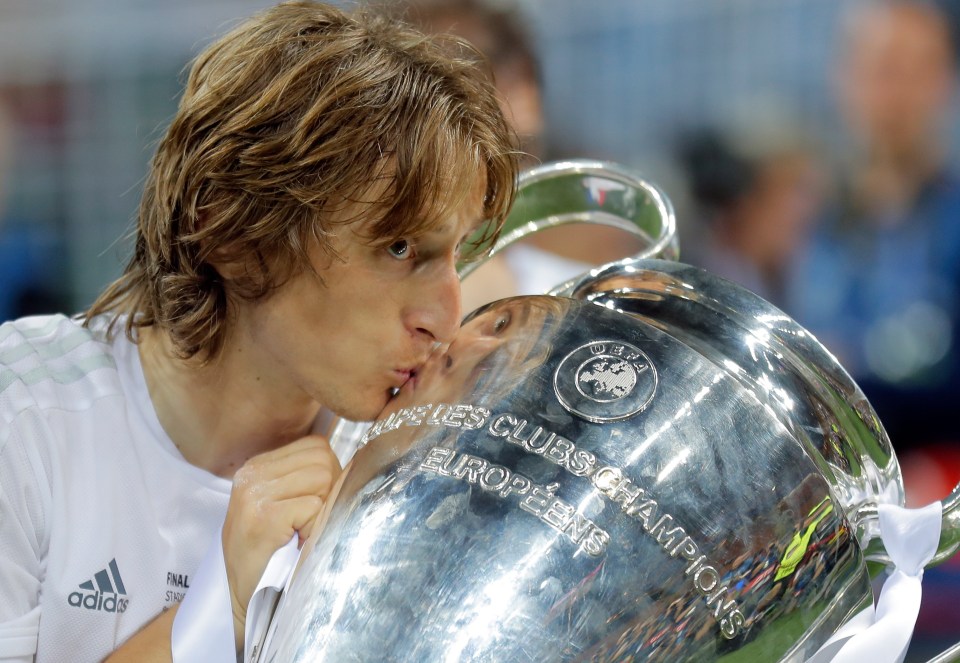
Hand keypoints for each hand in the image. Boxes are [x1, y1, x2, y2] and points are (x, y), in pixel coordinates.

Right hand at [221, 435, 340, 645]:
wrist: (241, 596)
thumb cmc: (268, 552)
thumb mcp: (279, 504)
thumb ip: (305, 480)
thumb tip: (354, 464)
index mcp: (258, 466)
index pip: (316, 446)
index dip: (327, 475)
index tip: (312, 506)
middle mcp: (253, 473)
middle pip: (323, 460)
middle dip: (328, 491)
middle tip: (308, 523)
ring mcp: (256, 493)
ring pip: (322, 478)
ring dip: (321, 509)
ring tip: (300, 531)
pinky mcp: (264, 516)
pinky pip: (314, 507)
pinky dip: (314, 526)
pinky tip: (297, 542)